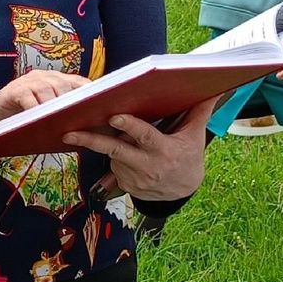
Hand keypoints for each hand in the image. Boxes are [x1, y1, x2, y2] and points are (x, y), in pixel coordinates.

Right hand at [0, 69, 86, 165]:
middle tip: (87, 117)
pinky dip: (35, 108)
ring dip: (57, 106)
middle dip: (76, 103)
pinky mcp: (14, 90)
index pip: (80, 83)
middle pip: (65, 86)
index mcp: (57, 82)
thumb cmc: (24, 122)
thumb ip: (67, 120)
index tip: (106, 106)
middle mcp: (45, 77)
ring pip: (48, 90)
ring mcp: (28, 81)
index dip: (93, 94)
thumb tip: (95, 133)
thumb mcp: (48, 119)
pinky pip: (27, 98)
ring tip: (66, 120)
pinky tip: (41, 120)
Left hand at [65, 99, 211, 200]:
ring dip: (110, 144)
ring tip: (119, 135)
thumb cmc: (188, 156)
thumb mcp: (195, 136)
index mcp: (164, 151)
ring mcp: (135, 179)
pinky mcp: (127, 186)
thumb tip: (212, 91)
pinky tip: (125, 152)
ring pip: (112, 155)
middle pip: (115, 150)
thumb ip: (199, 112)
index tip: (114, 117)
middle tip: (70, 133)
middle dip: (91, 141)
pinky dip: (114, 157)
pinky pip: (113, 166)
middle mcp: (148, 167)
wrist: (184, 190)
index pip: (144, 137)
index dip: (129, 126)